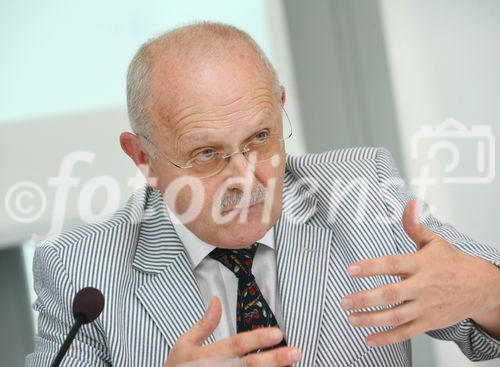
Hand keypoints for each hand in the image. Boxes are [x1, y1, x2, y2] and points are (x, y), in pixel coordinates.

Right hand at [163, 297, 301, 366]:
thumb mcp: (184, 345)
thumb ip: (203, 325)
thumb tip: (216, 300)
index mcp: (207, 356)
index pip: (236, 345)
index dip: (257, 339)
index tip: (277, 333)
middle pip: (249, 365)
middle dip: (274, 359)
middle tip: (295, 352)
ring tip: (292, 365)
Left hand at [340, 199, 499, 346]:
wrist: (481, 288)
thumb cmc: (453, 263)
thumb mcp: (434, 241)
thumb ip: (415, 225)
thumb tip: (409, 203)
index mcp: (421, 264)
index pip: (392, 264)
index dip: (371, 267)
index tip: (351, 269)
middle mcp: (423, 286)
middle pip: (391, 293)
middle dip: (365, 298)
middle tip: (345, 300)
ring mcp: (426, 306)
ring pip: (396, 316)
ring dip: (371, 319)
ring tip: (350, 318)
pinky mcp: (429, 322)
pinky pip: (406, 332)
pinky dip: (387, 338)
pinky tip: (369, 339)